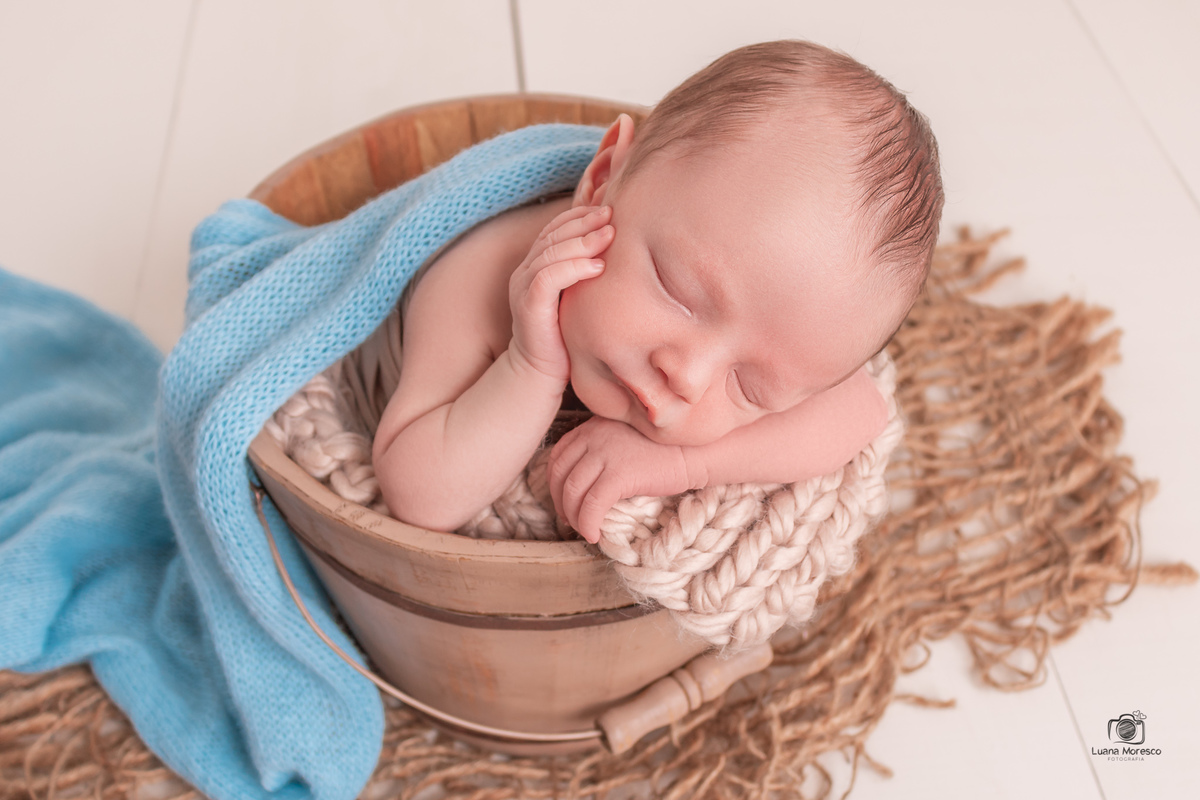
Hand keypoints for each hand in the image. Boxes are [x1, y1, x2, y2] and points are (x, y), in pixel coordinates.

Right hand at [508, 204, 611, 383]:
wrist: (539, 375)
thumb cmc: (564, 337)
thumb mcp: (577, 299)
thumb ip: (586, 275)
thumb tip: (620, 255)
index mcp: (534, 266)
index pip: (554, 229)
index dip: (578, 215)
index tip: (607, 209)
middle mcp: (524, 272)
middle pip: (553, 235)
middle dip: (583, 221)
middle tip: (611, 214)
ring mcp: (523, 288)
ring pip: (550, 252)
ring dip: (582, 241)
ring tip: (609, 235)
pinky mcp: (528, 306)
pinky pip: (548, 278)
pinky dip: (573, 268)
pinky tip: (597, 266)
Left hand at [548, 417, 700, 543]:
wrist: (696, 451)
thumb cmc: (665, 449)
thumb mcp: (625, 439)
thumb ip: (603, 449)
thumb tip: (584, 481)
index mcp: (593, 427)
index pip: (558, 456)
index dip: (555, 483)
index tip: (564, 502)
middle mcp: (594, 436)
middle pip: (559, 474)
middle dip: (560, 503)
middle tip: (570, 520)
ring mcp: (605, 453)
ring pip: (572, 492)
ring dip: (574, 517)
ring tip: (584, 530)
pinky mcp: (620, 473)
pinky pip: (592, 505)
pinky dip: (588, 523)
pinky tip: (594, 535)